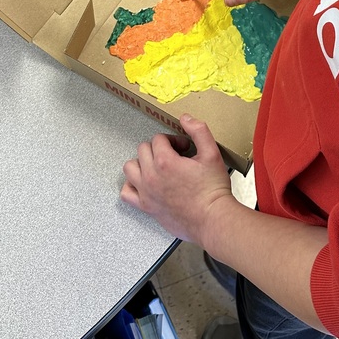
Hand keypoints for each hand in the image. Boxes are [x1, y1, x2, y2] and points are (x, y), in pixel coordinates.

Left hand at [121, 114, 235, 244]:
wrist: (212, 219)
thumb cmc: (212, 190)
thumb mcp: (212, 153)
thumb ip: (199, 131)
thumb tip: (185, 118)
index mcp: (165, 161)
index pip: (158, 139)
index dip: (173, 140)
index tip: (184, 148)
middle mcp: (151, 176)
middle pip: (143, 149)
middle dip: (158, 149)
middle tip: (174, 156)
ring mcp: (146, 192)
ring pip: (130, 167)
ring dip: (142, 163)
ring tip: (157, 167)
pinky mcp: (146, 207)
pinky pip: (126, 192)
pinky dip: (132, 185)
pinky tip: (145, 183)